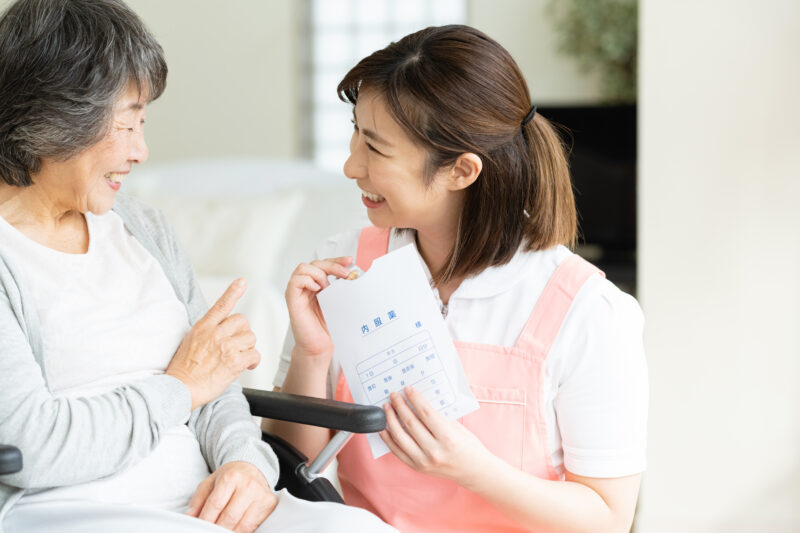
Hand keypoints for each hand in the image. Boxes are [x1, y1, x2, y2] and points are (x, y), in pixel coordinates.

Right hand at [166, 279, 259, 409]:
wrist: (179, 389)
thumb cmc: (184, 371)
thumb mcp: (190, 342)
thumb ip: (208, 333)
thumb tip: (223, 332)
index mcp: (203, 327)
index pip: (221, 305)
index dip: (233, 292)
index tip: (242, 282)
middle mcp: (215, 334)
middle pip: (243, 321)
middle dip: (242, 333)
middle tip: (237, 346)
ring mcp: (225, 346)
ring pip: (251, 337)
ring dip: (248, 348)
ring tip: (238, 358)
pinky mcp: (234, 361)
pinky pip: (254, 355)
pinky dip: (253, 361)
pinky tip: (246, 366)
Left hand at [186, 461, 276, 532]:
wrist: (251, 469)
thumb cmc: (229, 478)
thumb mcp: (210, 483)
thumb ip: (198, 501)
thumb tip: (190, 518)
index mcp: (231, 477)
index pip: (215, 504)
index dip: (205, 520)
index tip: (199, 528)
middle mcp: (248, 485)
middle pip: (229, 517)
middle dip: (216, 529)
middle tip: (209, 532)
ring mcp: (261, 495)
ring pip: (243, 525)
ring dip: (229, 532)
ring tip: (221, 532)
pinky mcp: (269, 504)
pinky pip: (253, 526)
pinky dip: (241, 532)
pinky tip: (233, 530)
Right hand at [285, 257, 351, 358]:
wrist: (320, 347)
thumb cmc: (328, 328)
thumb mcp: (339, 303)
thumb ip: (342, 289)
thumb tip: (354, 275)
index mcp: (317, 286)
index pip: (324, 265)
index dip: (336, 260)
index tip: (349, 261)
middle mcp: (307, 287)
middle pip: (315, 263)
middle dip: (331, 265)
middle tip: (345, 274)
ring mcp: (298, 292)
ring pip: (303, 268)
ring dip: (318, 273)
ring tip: (327, 286)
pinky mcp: (292, 300)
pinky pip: (295, 281)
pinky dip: (307, 280)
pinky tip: (317, 289)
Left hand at [380, 386, 492, 486]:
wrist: (473, 471)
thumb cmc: (468, 447)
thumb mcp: (458, 427)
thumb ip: (439, 416)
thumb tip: (419, 401)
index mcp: (447, 437)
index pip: (426, 413)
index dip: (415, 399)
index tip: (407, 389)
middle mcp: (434, 450)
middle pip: (410, 423)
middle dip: (400, 406)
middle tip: (394, 395)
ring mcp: (424, 461)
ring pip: (400, 437)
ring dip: (390, 420)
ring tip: (387, 408)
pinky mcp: (417, 467)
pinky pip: (397, 451)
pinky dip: (388, 438)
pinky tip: (384, 427)